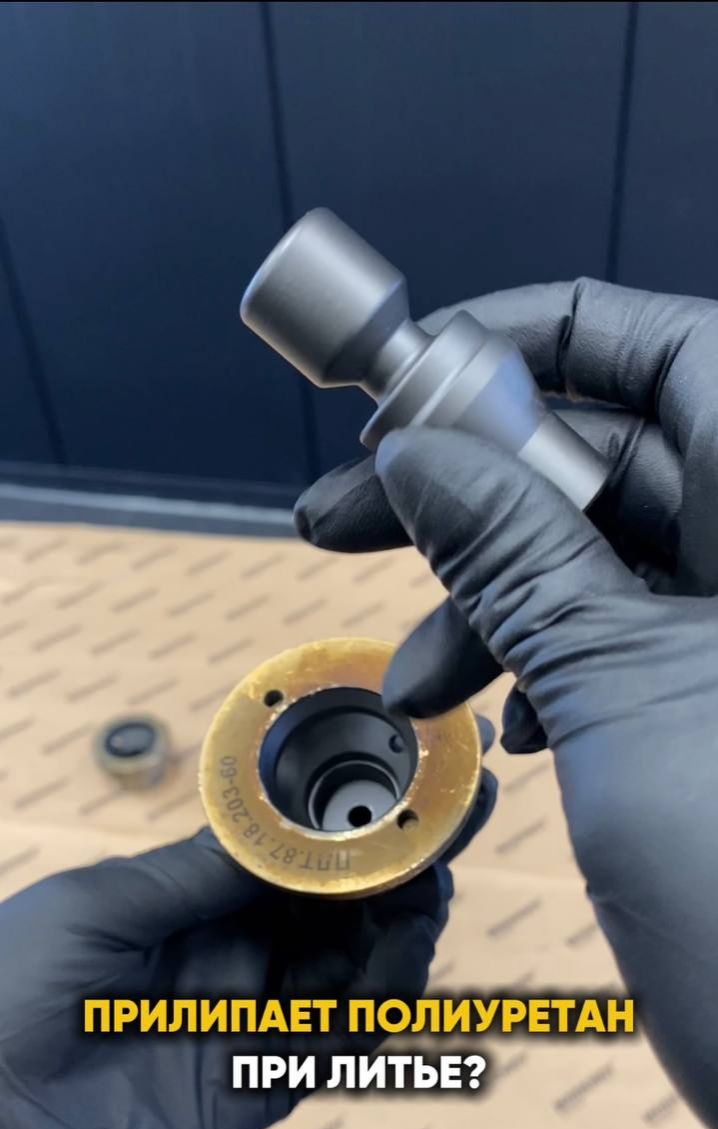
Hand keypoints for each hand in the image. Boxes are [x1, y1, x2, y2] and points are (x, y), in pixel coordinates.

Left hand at [0, 791, 493, 1128]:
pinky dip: (382, 995)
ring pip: (361, 959)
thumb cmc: (13, 988)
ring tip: (430, 882)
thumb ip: (196, 872)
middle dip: (401, 856)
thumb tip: (284, 821)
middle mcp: (241, 946)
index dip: (351, 812)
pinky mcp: (269, 1077)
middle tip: (453, 814)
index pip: (297, 848)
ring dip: (405, 919)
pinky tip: (400, 955)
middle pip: (345, 897)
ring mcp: (260, 1011)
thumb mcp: (98, 906)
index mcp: (200, 898)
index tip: (408, 770)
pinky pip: (344, 1035)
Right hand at [295, 280, 717, 1128]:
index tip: (412, 376)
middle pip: (606, 456)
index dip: (533, 340)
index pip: (663, 350)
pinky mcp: (713, 698)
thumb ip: (512, 553)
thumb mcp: (613, 684)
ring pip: (595, 558)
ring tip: (417, 676)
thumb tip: (416, 449)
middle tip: (343, 519)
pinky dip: (542, 664)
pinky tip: (503, 724)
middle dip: (470, 489)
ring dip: (489, 601)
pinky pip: (614, 638)